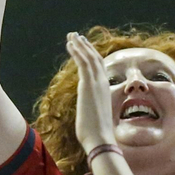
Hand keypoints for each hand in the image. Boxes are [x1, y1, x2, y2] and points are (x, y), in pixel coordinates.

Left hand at [65, 32, 115, 153]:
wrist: (100, 139)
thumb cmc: (96, 132)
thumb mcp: (93, 115)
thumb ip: (91, 107)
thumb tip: (87, 112)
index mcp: (104, 89)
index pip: (99, 68)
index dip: (92, 56)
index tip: (84, 47)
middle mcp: (103, 83)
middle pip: (95, 59)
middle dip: (85, 46)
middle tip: (76, 36)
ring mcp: (96, 83)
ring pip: (89, 57)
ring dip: (80, 45)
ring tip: (71, 35)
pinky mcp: (88, 84)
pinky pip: (83, 63)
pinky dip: (77, 52)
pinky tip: (70, 44)